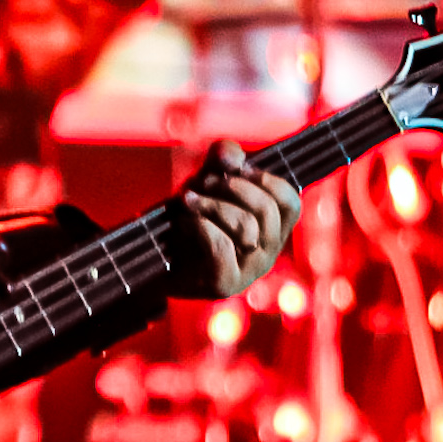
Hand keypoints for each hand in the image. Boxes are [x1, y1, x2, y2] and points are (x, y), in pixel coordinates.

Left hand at [177, 141, 300, 298]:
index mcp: (272, 230)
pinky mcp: (225, 283)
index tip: (235, 168)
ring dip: (211, 205)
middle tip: (202, 182)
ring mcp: (249, 272)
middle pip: (267, 210)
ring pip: (246, 227)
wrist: (152, 258)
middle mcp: (267, 252)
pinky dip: (199, 225)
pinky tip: (182, 222)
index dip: (265, 179)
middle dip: (231, 187)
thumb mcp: (206, 180)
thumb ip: (223, 159)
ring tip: (187, 200)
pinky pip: (221, 245)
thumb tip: (231, 157)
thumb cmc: (185, 218)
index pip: (290, 201)